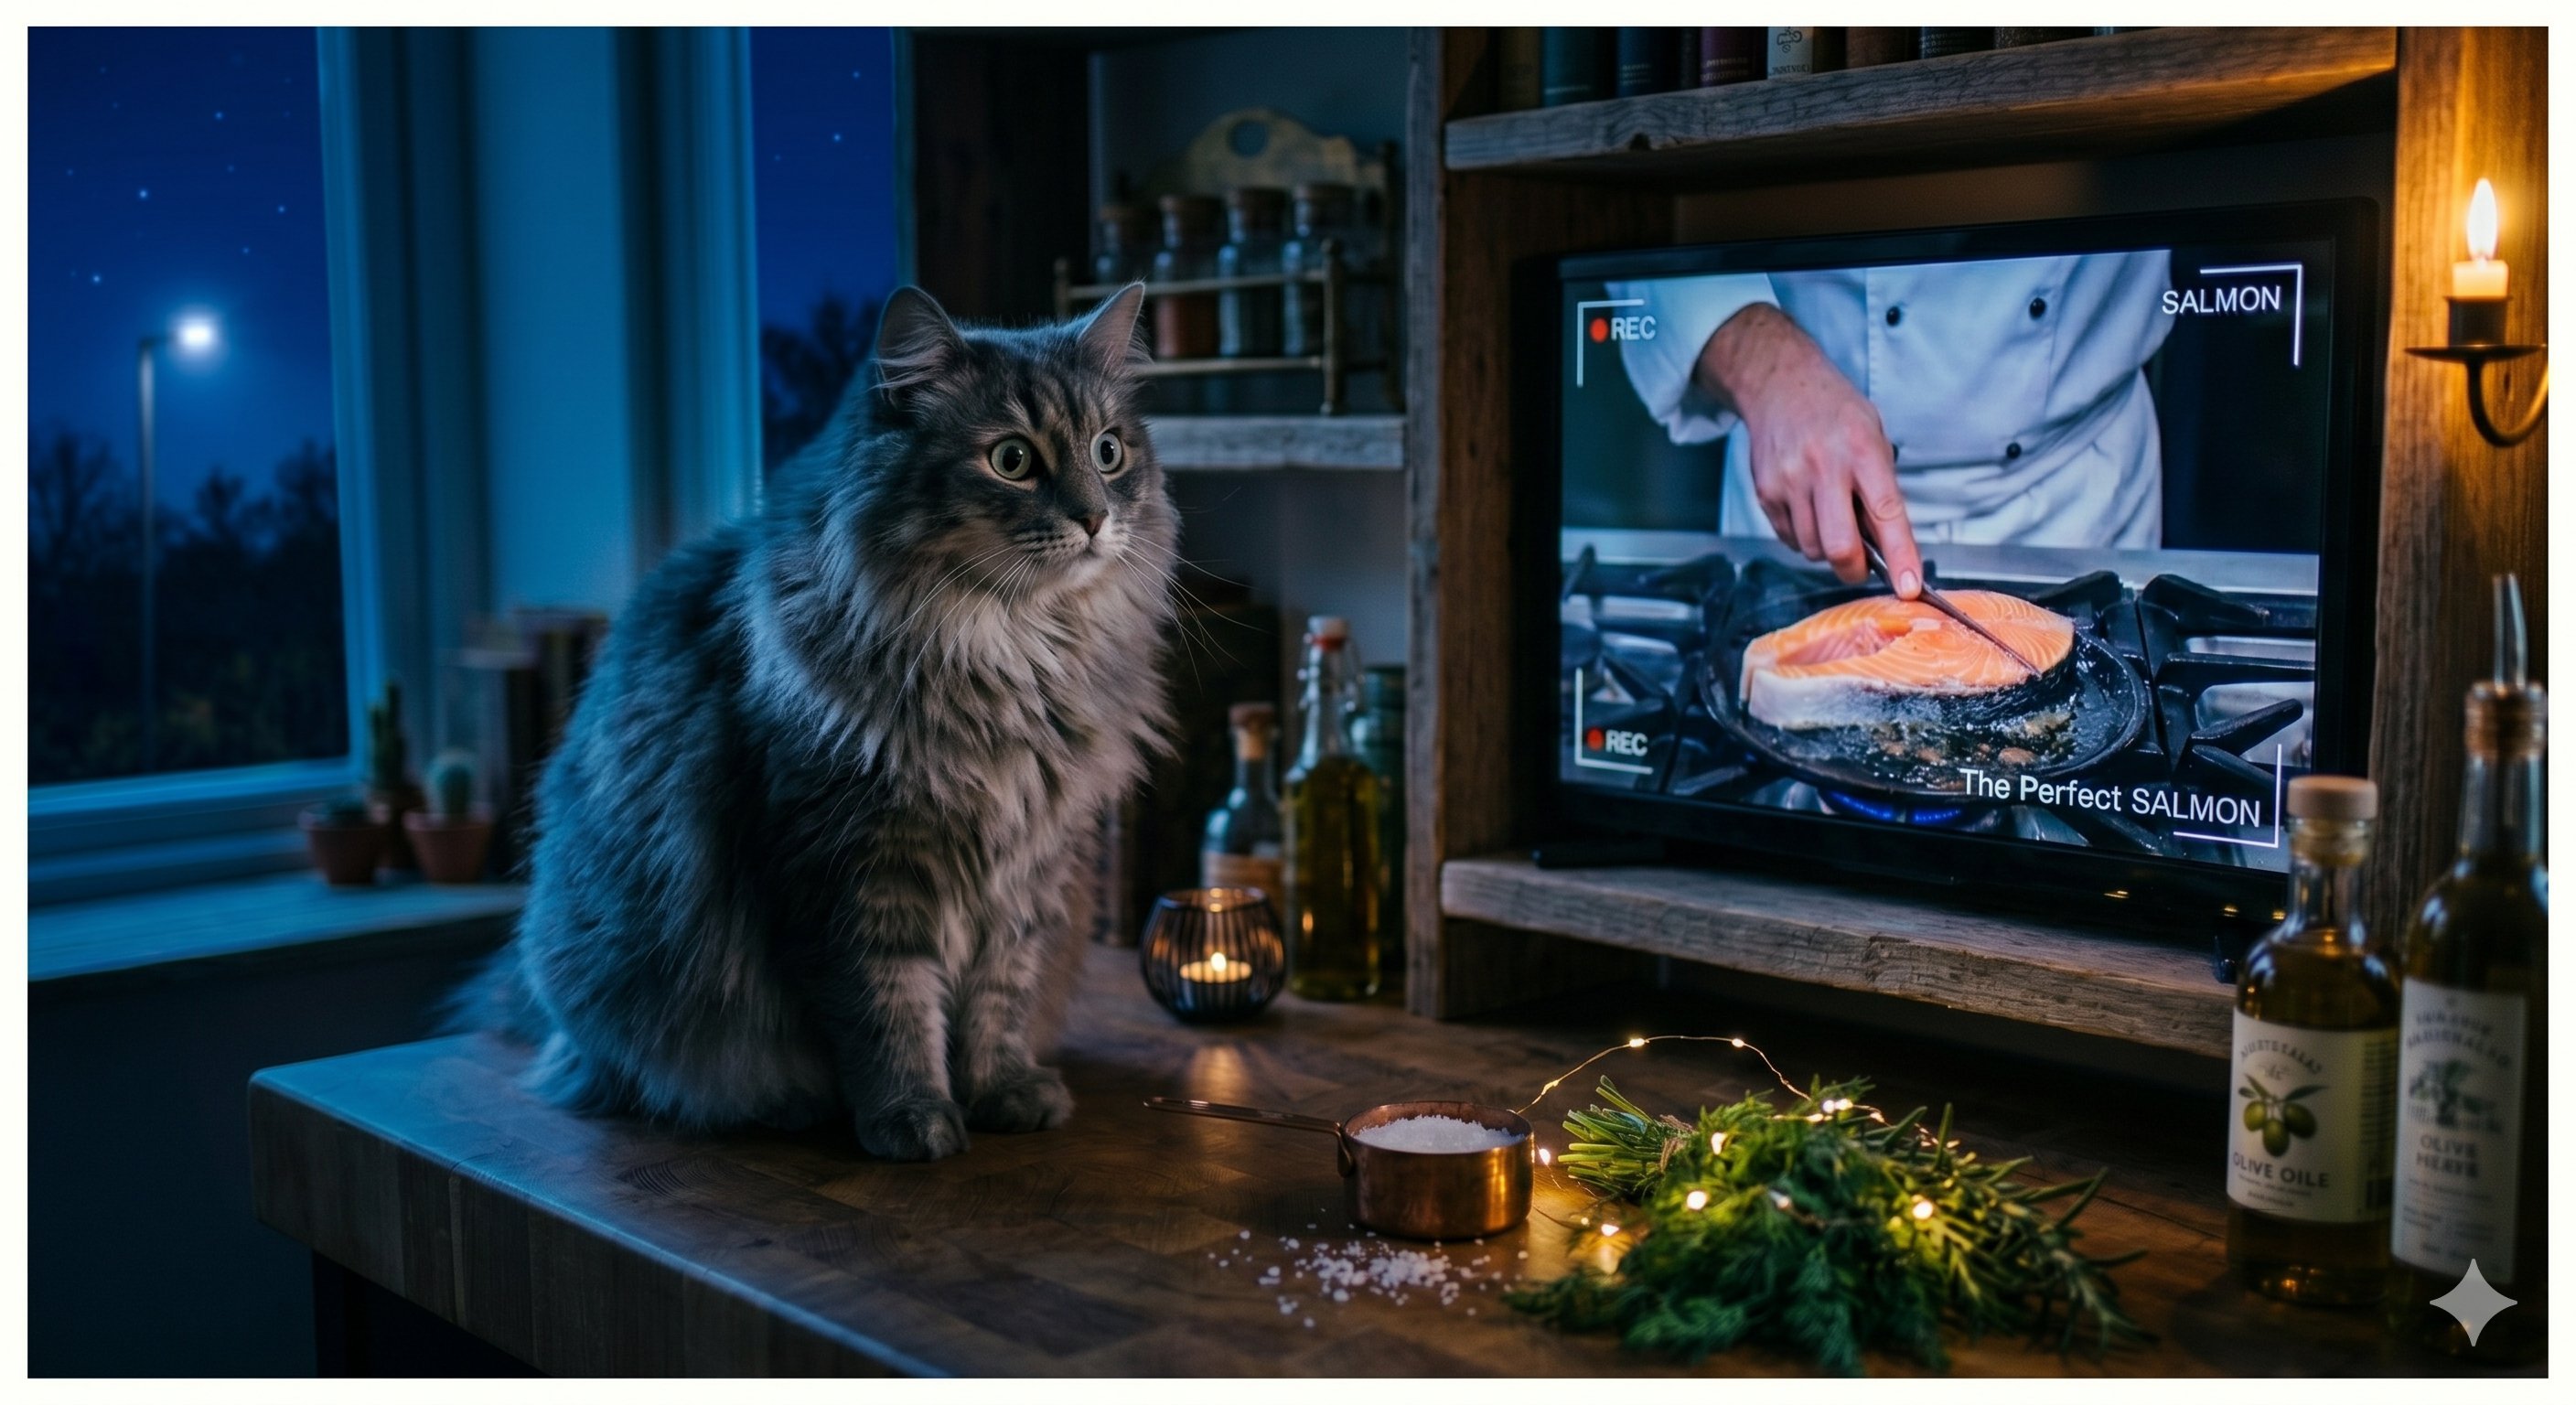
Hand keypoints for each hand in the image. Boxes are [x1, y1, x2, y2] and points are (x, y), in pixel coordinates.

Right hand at [1694, 304, 1923, 596]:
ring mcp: (1789, 480)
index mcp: (1862, 450)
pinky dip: (1803, 536)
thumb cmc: (1835, 413)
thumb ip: (1880, 488)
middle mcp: (1824, 466)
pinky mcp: (1765, 491)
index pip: (1886, 513)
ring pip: (1811, 548)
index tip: (1909, 587)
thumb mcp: (1873, 437)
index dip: (1900, 555)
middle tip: (1862, 567)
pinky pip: (1788, 537)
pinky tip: (1808, 508)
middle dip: (1853, 569)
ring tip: (1831, 517)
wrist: (1779, 385)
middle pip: (1838, 545)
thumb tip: (1887, 546)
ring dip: (1826, 549)